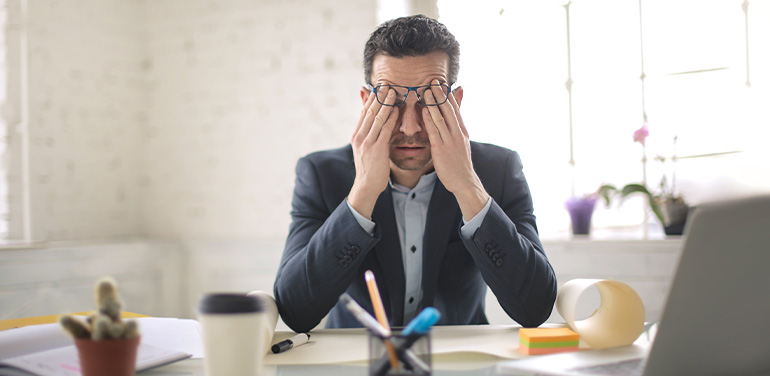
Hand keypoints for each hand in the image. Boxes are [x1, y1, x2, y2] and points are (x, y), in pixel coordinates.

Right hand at [348, 88, 399, 218]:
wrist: (366, 186)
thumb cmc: (370, 167)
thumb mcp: (366, 147)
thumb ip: (370, 132)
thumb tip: (376, 120)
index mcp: (357, 134)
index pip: (364, 111)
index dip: (372, 98)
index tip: (380, 86)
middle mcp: (360, 136)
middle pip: (369, 111)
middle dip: (379, 97)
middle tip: (387, 84)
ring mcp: (367, 142)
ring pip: (376, 118)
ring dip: (385, 103)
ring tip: (393, 91)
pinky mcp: (376, 149)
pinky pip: (384, 130)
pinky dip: (390, 118)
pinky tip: (396, 110)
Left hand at [421, 81, 488, 219]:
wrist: (464, 180)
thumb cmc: (459, 161)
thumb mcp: (460, 141)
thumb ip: (455, 127)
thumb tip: (454, 118)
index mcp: (462, 130)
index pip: (455, 108)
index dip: (447, 95)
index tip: (440, 83)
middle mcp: (457, 133)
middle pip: (449, 109)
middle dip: (440, 94)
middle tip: (433, 81)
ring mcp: (450, 140)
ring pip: (441, 118)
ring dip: (433, 103)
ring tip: (426, 91)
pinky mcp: (441, 149)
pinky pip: (435, 131)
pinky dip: (429, 119)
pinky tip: (424, 110)